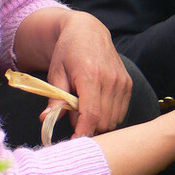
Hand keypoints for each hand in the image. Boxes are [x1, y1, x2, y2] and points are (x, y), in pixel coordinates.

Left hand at [46, 10, 132, 137]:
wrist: (88, 31)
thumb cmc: (68, 51)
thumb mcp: (56, 73)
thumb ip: (55, 99)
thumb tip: (46, 120)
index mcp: (90, 75)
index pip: (91, 114)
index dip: (82, 133)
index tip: (73, 143)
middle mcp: (110, 79)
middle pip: (103, 121)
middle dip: (87, 128)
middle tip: (73, 118)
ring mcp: (121, 82)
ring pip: (113, 120)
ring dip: (98, 123)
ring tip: (84, 110)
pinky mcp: (128, 84)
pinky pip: (120, 112)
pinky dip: (109, 116)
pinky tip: (96, 106)